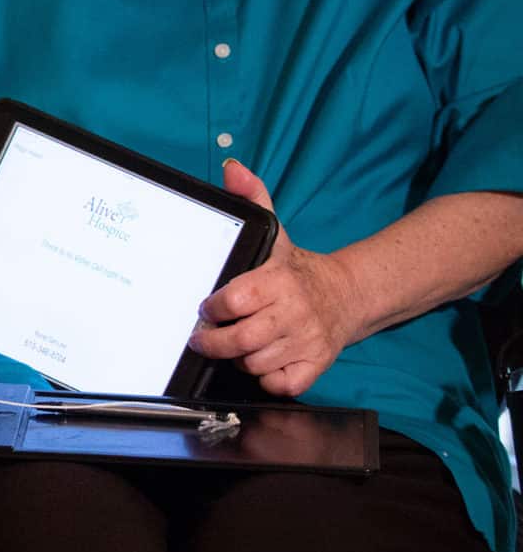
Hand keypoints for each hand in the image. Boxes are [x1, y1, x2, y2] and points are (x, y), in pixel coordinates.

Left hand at [188, 160, 357, 397]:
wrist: (348, 295)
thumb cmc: (297, 268)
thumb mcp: (275, 232)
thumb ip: (252, 197)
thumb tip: (232, 167)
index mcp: (278, 280)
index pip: (234, 300)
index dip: (213, 307)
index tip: (205, 307)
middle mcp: (293, 312)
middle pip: (240, 339)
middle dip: (213, 342)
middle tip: (202, 337)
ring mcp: (306, 342)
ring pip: (256, 363)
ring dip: (238, 358)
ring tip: (234, 344)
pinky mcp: (316, 365)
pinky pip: (282, 384)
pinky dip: (267, 378)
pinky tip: (262, 361)